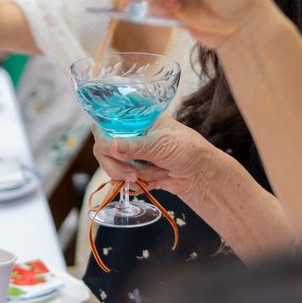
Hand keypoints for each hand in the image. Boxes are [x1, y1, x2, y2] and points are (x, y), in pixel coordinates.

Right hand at [92, 119, 215, 194]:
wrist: (199, 174)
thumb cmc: (186, 149)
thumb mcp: (160, 144)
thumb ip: (134, 146)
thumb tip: (110, 145)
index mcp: (135, 118)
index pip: (106, 121)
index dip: (103, 135)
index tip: (111, 149)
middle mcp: (128, 133)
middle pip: (102, 147)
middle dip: (117, 164)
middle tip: (132, 174)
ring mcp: (129, 152)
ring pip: (110, 166)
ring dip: (130, 175)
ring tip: (154, 173)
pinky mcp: (131, 170)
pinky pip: (120, 180)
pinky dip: (134, 184)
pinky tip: (151, 180)